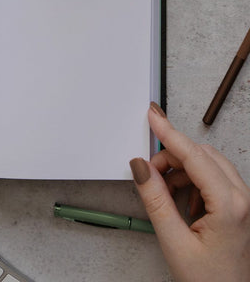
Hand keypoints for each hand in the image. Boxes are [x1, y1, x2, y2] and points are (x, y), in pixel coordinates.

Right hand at [130, 103, 249, 281]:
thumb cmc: (210, 281)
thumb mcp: (174, 241)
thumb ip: (156, 200)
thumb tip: (141, 167)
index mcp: (229, 205)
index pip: (194, 156)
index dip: (169, 133)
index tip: (153, 116)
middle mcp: (241, 198)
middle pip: (201, 155)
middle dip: (172, 156)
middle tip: (148, 169)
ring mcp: (242, 201)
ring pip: (207, 164)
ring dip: (181, 169)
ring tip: (162, 190)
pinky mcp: (237, 206)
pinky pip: (212, 177)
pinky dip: (191, 180)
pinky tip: (180, 199)